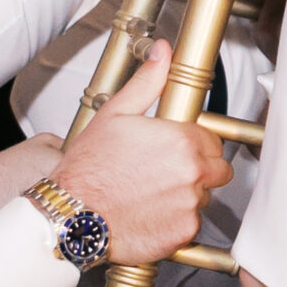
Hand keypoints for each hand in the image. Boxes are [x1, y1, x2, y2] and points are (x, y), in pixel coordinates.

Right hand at [50, 42, 232, 265]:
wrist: (70, 217)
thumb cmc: (87, 169)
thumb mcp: (114, 115)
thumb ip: (147, 82)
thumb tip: (163, 53)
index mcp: (182, 141)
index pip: (212, 140)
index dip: (193, 144)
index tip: (173, 150)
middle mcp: (192, 174)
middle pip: (216, 169)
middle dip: (196, 168)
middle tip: (162, 172)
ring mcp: (189, 205)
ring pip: (203, 196)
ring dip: (186, 195)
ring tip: (150, 193)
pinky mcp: (182, 233)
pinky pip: (191, 223)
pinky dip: (175, 221)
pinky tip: (149, 213)